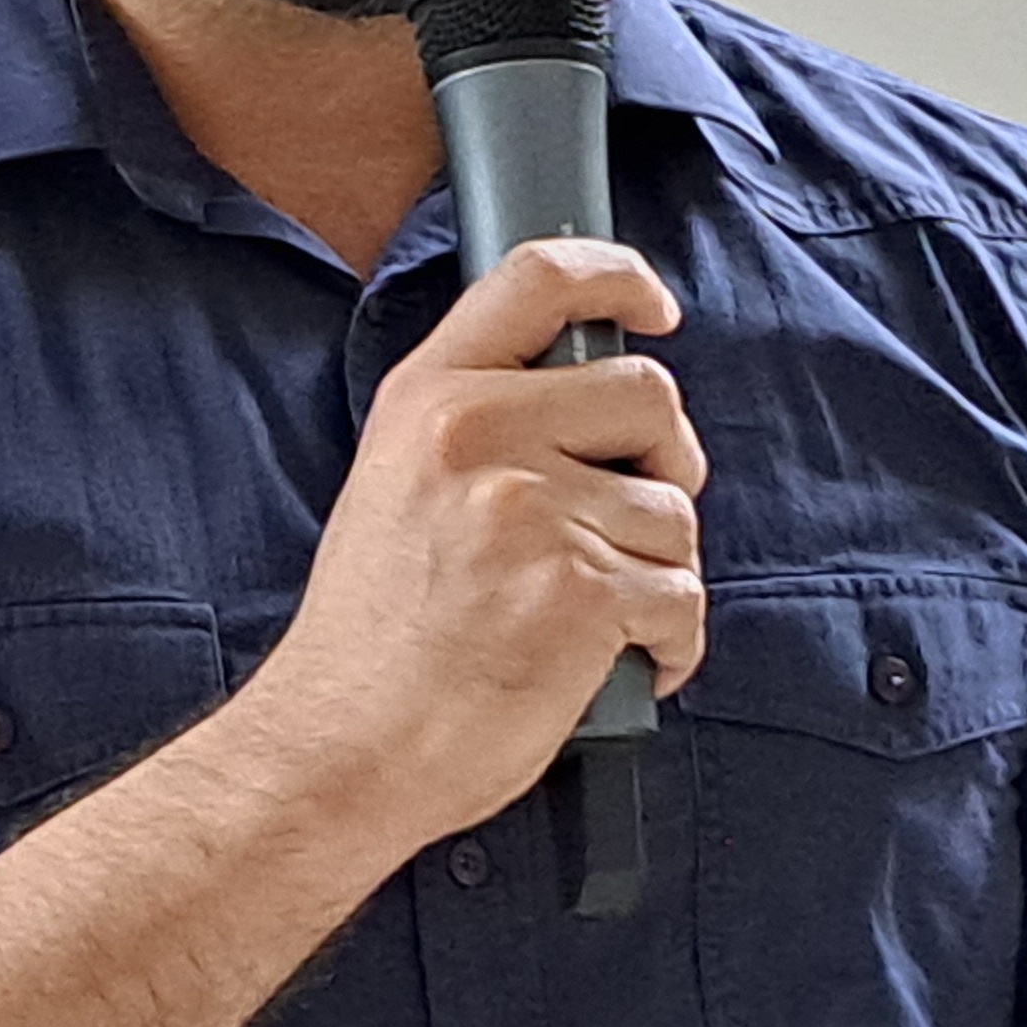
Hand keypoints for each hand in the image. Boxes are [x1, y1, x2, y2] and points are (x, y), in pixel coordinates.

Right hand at [234, 237, 705, 858]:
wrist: (343, 748)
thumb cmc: (375, 640)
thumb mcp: (394, 488)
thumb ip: (477, 429)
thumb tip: (591, 404)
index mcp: (429, 399)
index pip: (538, 280)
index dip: (618, 278)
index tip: (653, 307)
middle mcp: (478, 435)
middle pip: (649, 394)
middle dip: (666, 462)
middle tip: (630, 522)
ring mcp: (532, 510)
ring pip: (675, 512)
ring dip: (658, 573)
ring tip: (587, 620)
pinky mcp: (582, 589)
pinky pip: (683, 597)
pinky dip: (668, 644)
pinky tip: (617, 666)